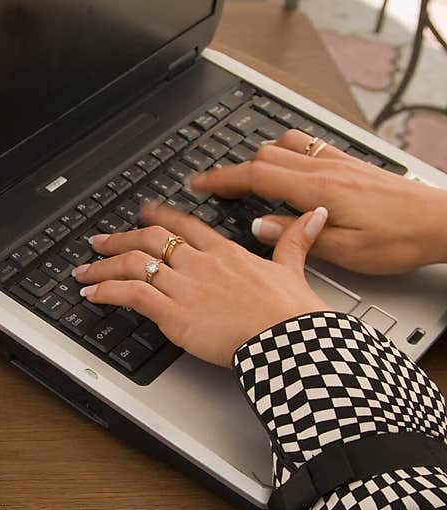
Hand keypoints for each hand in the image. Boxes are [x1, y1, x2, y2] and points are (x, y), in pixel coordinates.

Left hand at [72, 204, 330, 367]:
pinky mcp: (174, 313)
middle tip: (98, 240)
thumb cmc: (293, 313)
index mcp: (225, 251)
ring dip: (104, 266)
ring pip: (133, 263)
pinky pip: (132, 294)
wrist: (290, 340)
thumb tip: (311, 216)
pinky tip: (92, 294)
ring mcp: (184, 286)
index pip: (184, 225)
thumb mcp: (293, 268)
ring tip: (84, 270)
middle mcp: (200, 263)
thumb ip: (295, 241)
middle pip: (149, 239)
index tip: (142, 212)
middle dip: (119, 239)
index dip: (158, 216)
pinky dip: (107, 291)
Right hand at [190, 129, 446, 274]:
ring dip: (260, 158)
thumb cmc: (400, 239)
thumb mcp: (343, 250)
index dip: (222, 179)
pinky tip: (287, 169)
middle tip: (213, 185)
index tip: (200, 183)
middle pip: (264, 156)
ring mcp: (338, 162)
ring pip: (285, 146)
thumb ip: (296, 236)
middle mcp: (325, 168)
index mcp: (317, 189)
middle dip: (233, 169)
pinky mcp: (351, 164)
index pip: (256, 175)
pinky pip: (308, 147)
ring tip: (246, 178)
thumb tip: (259, 226)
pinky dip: (286, 154)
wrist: (442, 222)